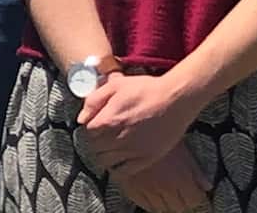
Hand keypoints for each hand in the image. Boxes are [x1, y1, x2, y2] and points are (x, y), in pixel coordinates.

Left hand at [78, 73, 200, 174]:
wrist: (175, 99)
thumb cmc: (145, 89)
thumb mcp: (115, 85)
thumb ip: (94, 101)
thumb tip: (81, 119)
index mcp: (109, 119)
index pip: (88, 132)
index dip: (91, 127)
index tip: (96, 125)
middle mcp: (119, 138)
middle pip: (96, 148)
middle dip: (96, 142)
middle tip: (102, 136)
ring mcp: (134, 150)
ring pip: (107, 162)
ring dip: (104, 155)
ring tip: (109, 148)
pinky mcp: (147, 158)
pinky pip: (125, 171)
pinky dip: (118, 168)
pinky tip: (119, 160)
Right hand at [113, 140, 210, 211]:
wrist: (128, 129)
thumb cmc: (158, 135)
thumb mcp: (181, 148)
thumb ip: (195, 170)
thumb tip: (207, 186)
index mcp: (180, 179)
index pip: (194, 201)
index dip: (195, 196)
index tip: (194, 193)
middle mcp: (165, 189)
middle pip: (179, 207)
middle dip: (181, 201)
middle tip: (179, 192)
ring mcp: (147, 191)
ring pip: (161, 209)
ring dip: (165, 203)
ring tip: (165, 192)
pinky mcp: (131, 189)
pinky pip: (144, 205)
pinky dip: (149, 202)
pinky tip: (151, 192)